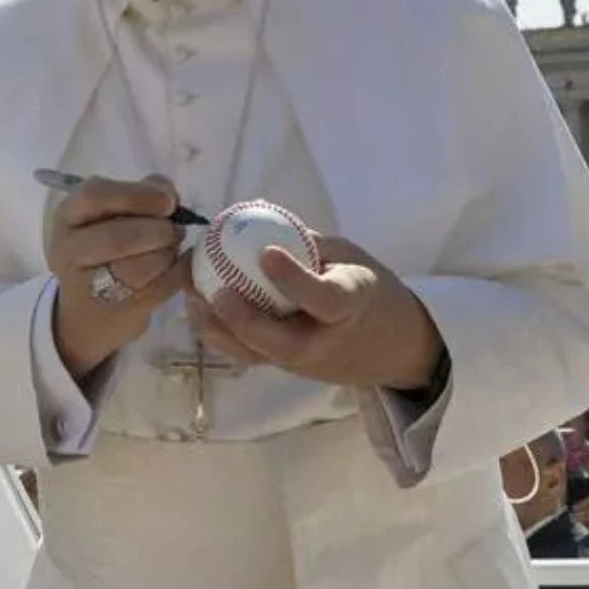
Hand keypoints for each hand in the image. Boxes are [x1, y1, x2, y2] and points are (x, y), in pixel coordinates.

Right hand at [47, 174, 189, 377]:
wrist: (87, 313)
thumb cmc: (105, 250)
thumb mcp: (109, 216)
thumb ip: (140, 195)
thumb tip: (168, 194)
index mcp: (67, 217)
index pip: (94, 196)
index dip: (137, 195)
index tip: (168, 201)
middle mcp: (70, 251)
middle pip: (117, 237)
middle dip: (158, 231)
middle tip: (176, 229)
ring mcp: (89, 287)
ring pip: (139, 267)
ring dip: (168, 253)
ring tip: (171, 248)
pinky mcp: (118, 312)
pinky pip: (159, 288)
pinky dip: (179, 272)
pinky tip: (181, 264)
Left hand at [185, 234, 442, 390]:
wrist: (396, 348)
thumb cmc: (373, 291)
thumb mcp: (354, 258)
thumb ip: (310, 244)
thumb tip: (258, 218)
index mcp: (352, 306)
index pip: (323, 299)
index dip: (294, 278)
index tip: (266, 252)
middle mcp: (325, 343)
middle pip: (278, 342)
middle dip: (240, 319)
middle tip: (211, 288)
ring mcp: (305, 364)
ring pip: (256, 355)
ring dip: (219, 330)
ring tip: (192, 298)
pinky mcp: (288, 370)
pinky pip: (250, 355)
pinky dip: (222, 335)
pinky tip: (200, 310)